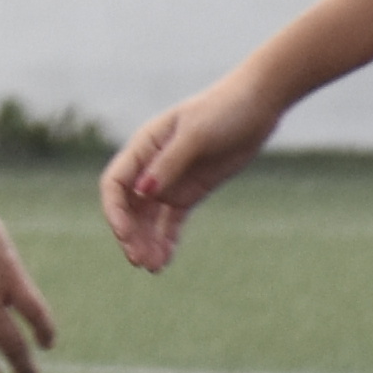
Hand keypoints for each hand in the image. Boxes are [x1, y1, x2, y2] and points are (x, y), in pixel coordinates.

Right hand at [98, 77, 274, 273]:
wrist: (257, 106)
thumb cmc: (224, 110)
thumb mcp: (197, 135)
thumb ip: (169, 163)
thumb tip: (143, 192)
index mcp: (144, 146)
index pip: (115, 184)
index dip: (115, 212)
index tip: (125, 235)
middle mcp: (151, 165)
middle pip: (129, 207)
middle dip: (131, 234)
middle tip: (140, 260)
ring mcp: (171, 180)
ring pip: (148, 218)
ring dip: (146, 241)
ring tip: (154, 267)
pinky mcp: (190, 191)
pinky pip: (171, 221)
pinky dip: (166, 240)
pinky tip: (164, 260)